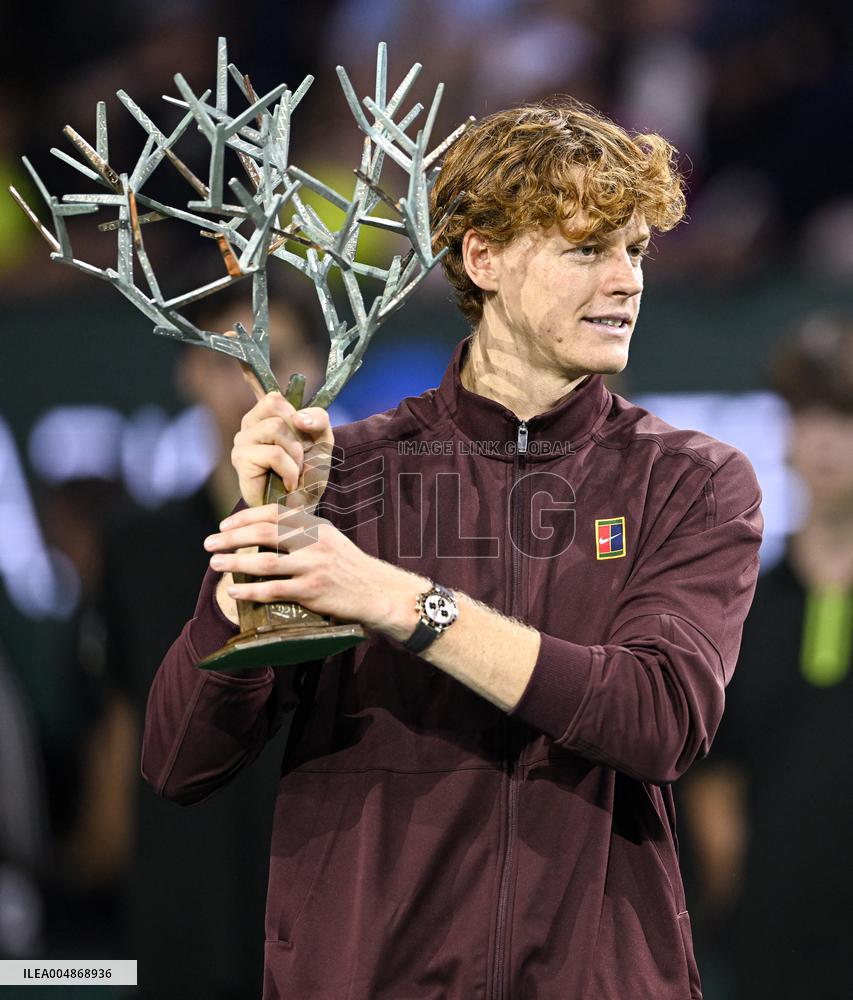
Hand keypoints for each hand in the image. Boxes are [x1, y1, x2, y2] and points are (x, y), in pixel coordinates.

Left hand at [205, 504, 426, 632]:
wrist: (377, 592)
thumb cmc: (350, 567)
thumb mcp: (330, 540)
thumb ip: (303, 534)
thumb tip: (266, 533)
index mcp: (315, 527)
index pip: (274, 514)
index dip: (245, 518)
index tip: (224, 526)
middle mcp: (313, 543)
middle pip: (264, 534)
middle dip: (232, 538)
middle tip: (210, 543)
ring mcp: (312, 567)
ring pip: (264, 562)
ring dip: (235, 562)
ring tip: (215, 563)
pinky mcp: (312, 591)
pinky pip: (273, 590)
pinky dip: (250, 591)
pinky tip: (234, 591)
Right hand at [231, 391, 333, 509]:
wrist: (301, 508)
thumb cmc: (308, 475)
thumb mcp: (322, 440)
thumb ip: (318, 419)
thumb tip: (299, 417)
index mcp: (264, 417)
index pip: (274, 396)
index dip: (295, 413)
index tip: (303, 435)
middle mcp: (249, 426)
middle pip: (275, 405)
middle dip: (297, 432)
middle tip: (299, 457)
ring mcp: (242, 442)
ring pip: (276, 427)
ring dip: (295, 453)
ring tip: (294, 471)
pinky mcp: (241, 460)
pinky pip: (274, 453)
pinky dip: (290, 470)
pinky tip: (288, 483)